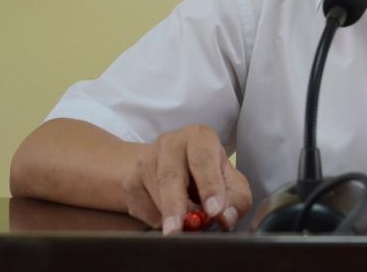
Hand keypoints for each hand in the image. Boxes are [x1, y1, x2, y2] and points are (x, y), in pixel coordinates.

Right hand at [120, 124, 251, 233]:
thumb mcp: (229, 180)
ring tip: (183, 228)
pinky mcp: (130, 180)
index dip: (210, 186)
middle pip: (171, 176)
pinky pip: (141, 208)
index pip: (203, 160)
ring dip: (169, 217)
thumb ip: (236, 199)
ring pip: (155, 195)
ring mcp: (146, 160)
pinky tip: (166, 218)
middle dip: (176, 206)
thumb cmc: (206, 174)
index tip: (214, 211)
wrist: (167, 167)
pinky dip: (156, 220)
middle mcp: (170, 143)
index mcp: (199, 137)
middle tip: (179, 230)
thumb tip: (227, 218)